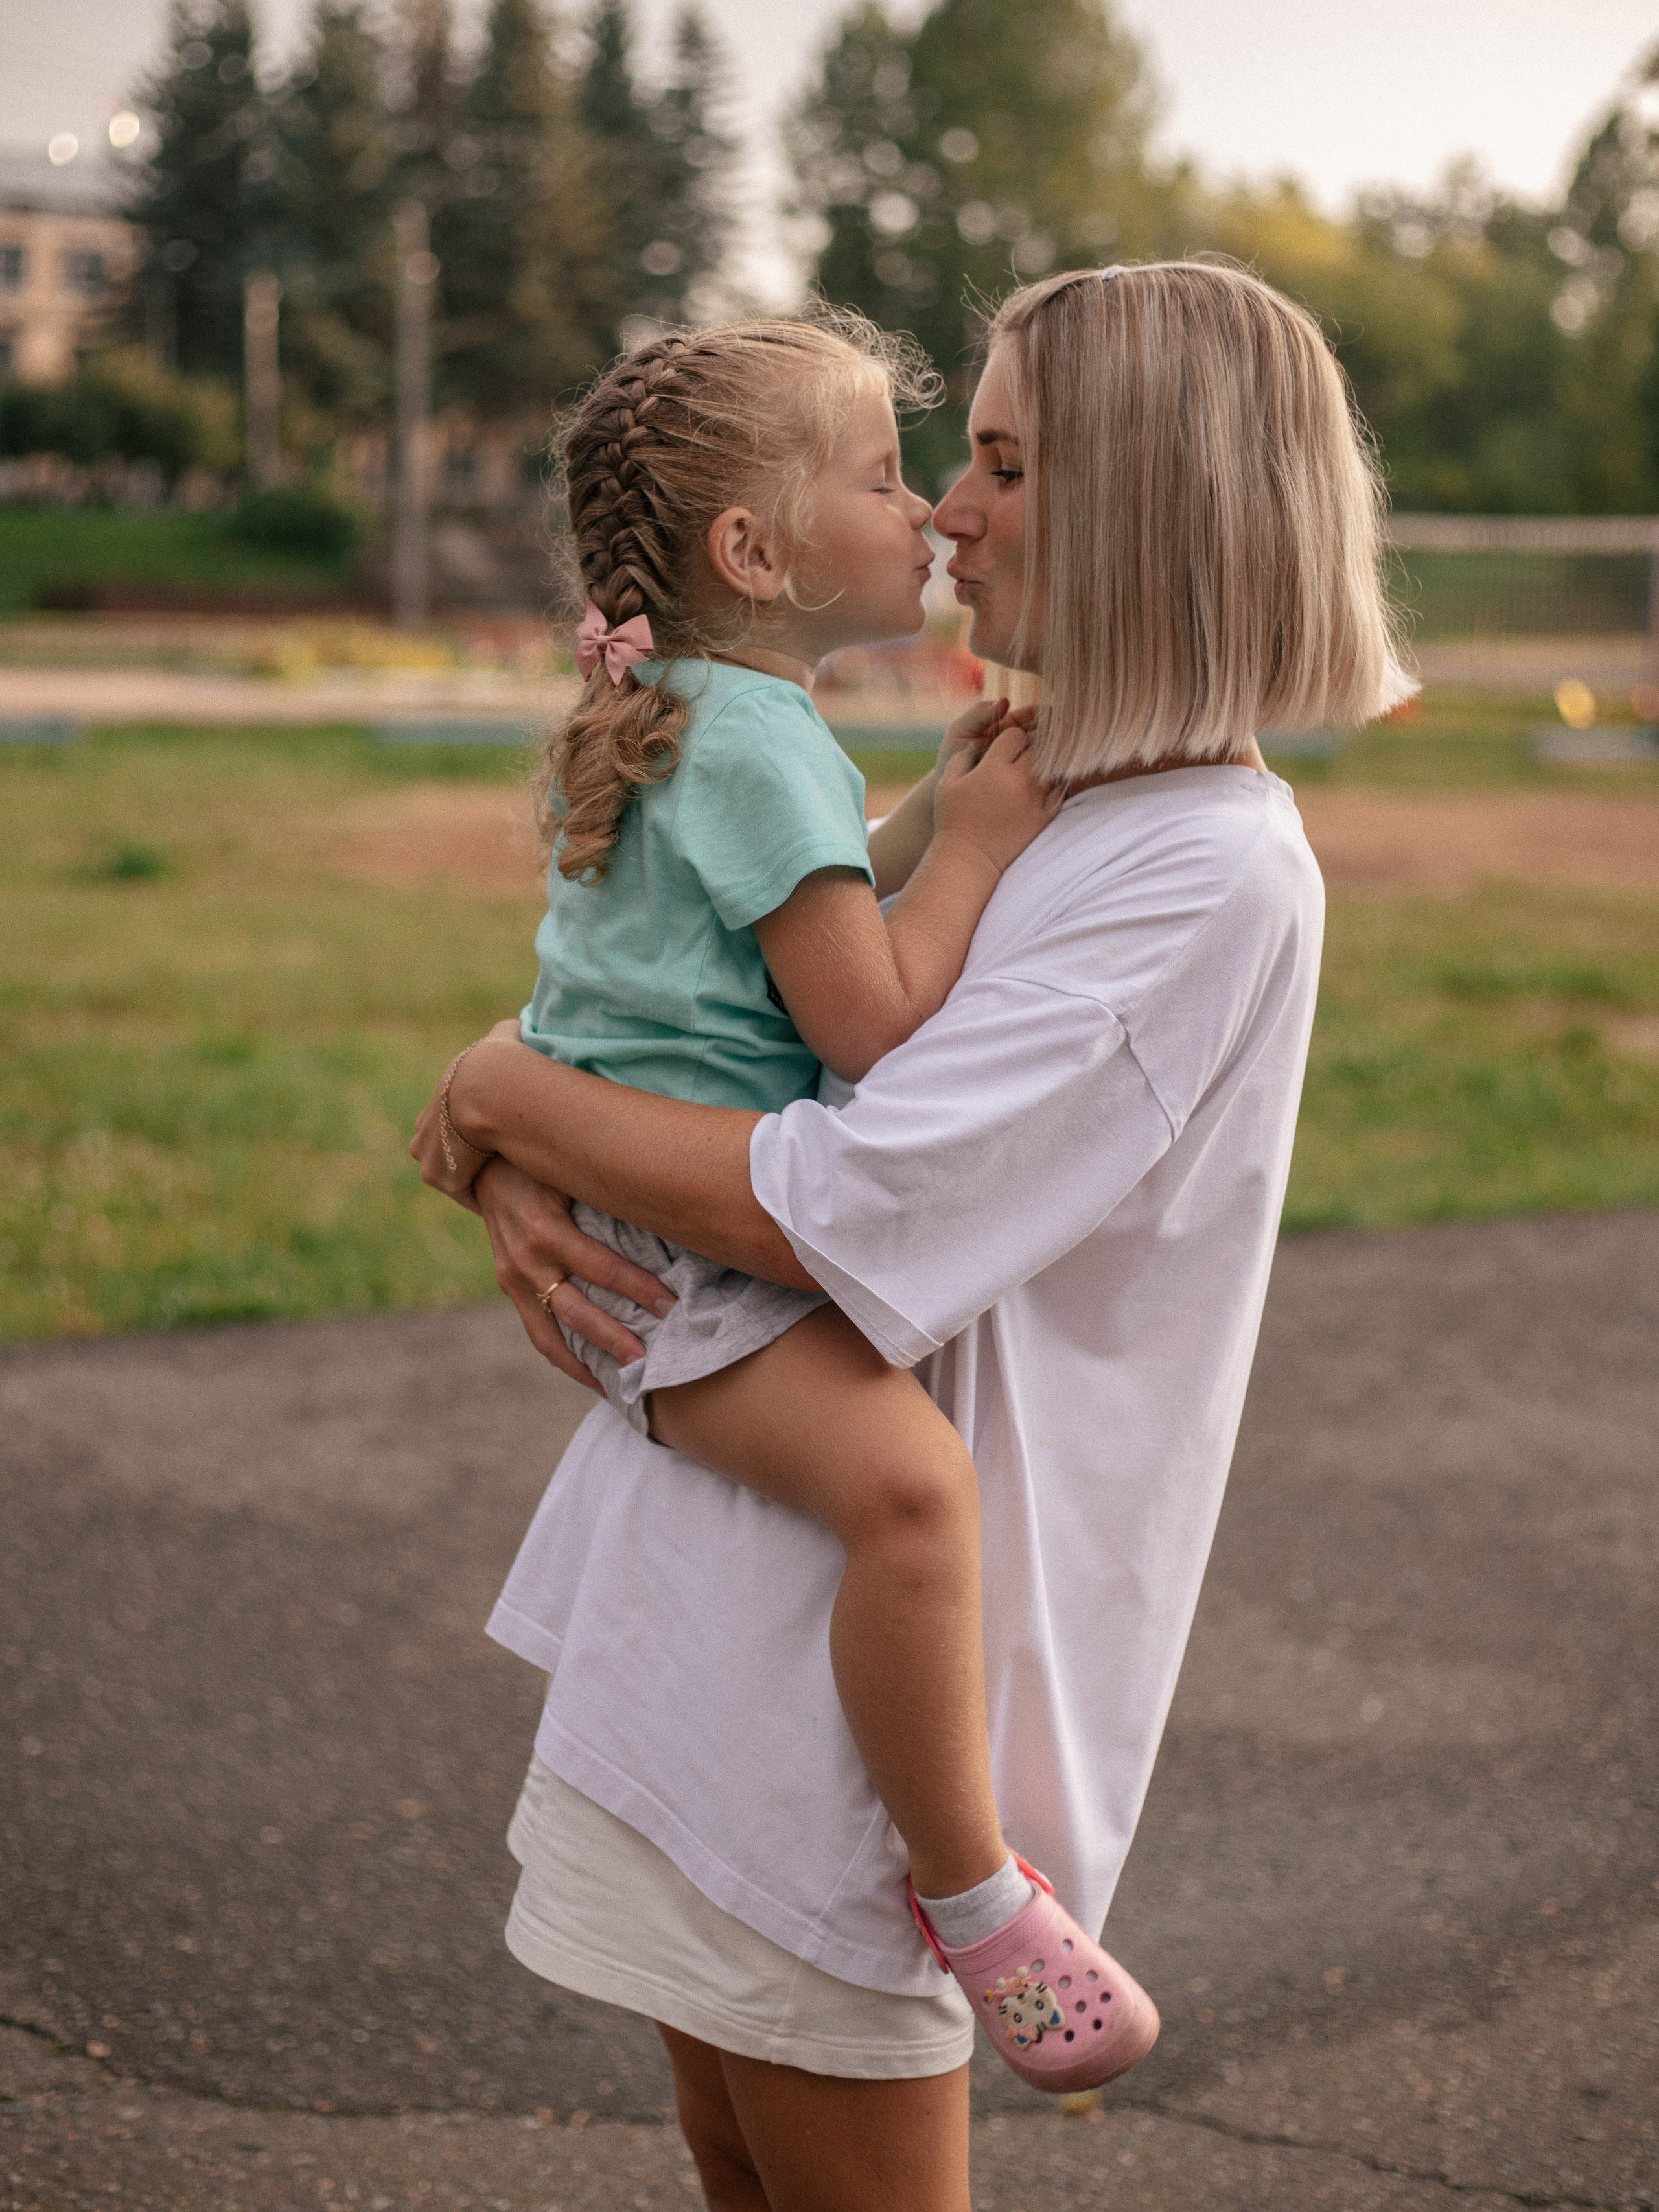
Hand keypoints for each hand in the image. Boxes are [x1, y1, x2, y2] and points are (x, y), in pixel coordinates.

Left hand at [408, 1023, 529, 1213]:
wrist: (488, 1091)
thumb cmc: (504, 1061)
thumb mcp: (506, 1036)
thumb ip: (511, 1032)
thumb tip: (522, 1026)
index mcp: (441, 1096)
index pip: (453, 1118)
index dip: (476, 1126)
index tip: (499, 1133)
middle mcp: (425, 1125)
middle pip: (444, 1146)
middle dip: (465, 1153)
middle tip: (500, 1160)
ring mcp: (427, 1152)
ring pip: (450, 1169)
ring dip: (471, 1173)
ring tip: (504, 1180)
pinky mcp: (436, 1175)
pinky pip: (462, 1190)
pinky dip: (479, 1192)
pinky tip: (504, 1192)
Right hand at [473, 1159, 675, 1389]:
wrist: (481, 1160)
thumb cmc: (539, 1161)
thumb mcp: (569, 1172)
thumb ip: (604, 1199)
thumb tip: (665, 1217)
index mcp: (545, 1230)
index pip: (601, 1268)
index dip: (638, 1288)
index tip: (672, 1304)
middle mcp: (526, 1261)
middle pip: (577, 1313)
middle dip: (615, 1339)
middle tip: (650, 1362)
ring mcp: (513, 1278)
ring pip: (551, 1336)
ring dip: (587, 1362)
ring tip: (622, 1384)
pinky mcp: (509, 1285)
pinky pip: (537, 1331)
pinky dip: (563, 1356)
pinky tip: (592, 1374)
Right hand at [931, 713, 1058, 873]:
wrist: (970, 858)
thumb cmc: (953, 820)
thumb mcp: (946, 784)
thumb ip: (961, 758)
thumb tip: (975, 744)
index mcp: (994, 769)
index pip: (1016, 735)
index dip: (1011, 737)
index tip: (1006, 747)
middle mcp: (1018, 781)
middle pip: (1038, 748)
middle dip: (1031, 747)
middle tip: (1023, 755)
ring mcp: (1034, 800)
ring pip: (1053, 768)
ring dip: (1046, 765)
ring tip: (1034, 770)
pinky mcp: (1043, 818)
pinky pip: (1060, 792)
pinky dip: (1056, 785)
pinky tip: (1044, 787)